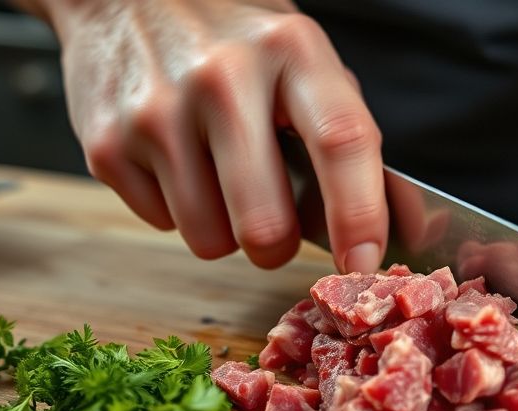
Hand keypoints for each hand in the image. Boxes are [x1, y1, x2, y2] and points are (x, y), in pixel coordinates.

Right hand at [35, 0, 387, 271]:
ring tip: (219, 177)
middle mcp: (222, 78)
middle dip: (278, 248)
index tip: (363, 262)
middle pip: (265, 224)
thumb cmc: (237, 41)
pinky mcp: (108, 144)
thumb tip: (409, 222)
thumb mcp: (306, 64)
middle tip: (274, 228)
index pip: (340, 142)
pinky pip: (163, 225)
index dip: (359, 215)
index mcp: (291, 52)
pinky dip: (178, 211)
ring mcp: (157, 112)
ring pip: (211, 240)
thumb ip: (352, 138)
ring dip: (224, 231)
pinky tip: (177, 161)